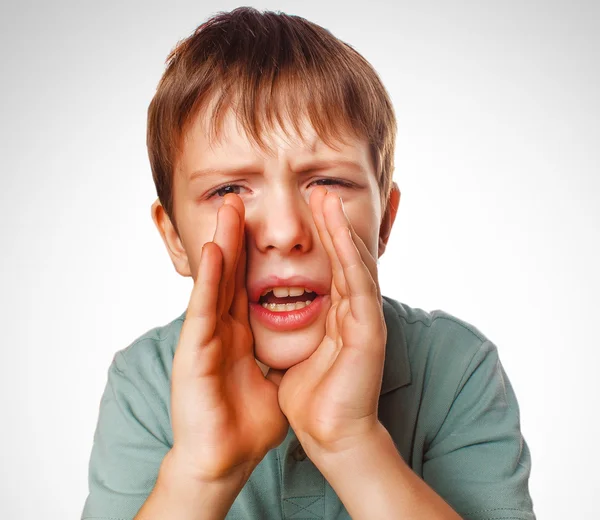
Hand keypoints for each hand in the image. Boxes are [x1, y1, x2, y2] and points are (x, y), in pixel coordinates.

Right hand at [169, 193, 287, 483]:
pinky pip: (204, 310)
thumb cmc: (246, 423)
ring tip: (228, 208)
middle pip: (230, 274)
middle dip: (236, 236)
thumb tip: (303, 343)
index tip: (268, 224)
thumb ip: (280, 354)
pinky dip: (209, 280)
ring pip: (215, 282)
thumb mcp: (272, 377)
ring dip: (222, 244)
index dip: (255, 253)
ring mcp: (204, 339)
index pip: (247, 284)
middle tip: (242, 200)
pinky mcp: (194, 354)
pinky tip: (216, 251)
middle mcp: (219, 329)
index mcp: (237, 333)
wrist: (224, 459)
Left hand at [276, 187, 386, 457]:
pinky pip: (356, 283)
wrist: (331, 436)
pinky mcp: (369, 330)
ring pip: (353, 264)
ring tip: (326, 197)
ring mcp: (365, 319)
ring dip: (339, 229)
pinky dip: (347, 253)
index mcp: (339, 317)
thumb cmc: (313, 399)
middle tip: (319, 191)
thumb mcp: (299, 351)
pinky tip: (337, 226)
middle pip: (344, 259)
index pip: (330, 269)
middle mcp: (355, 313)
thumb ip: (297, 328)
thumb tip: (276, 312)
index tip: (303, 212)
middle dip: (331, 224)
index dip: (319, 239)